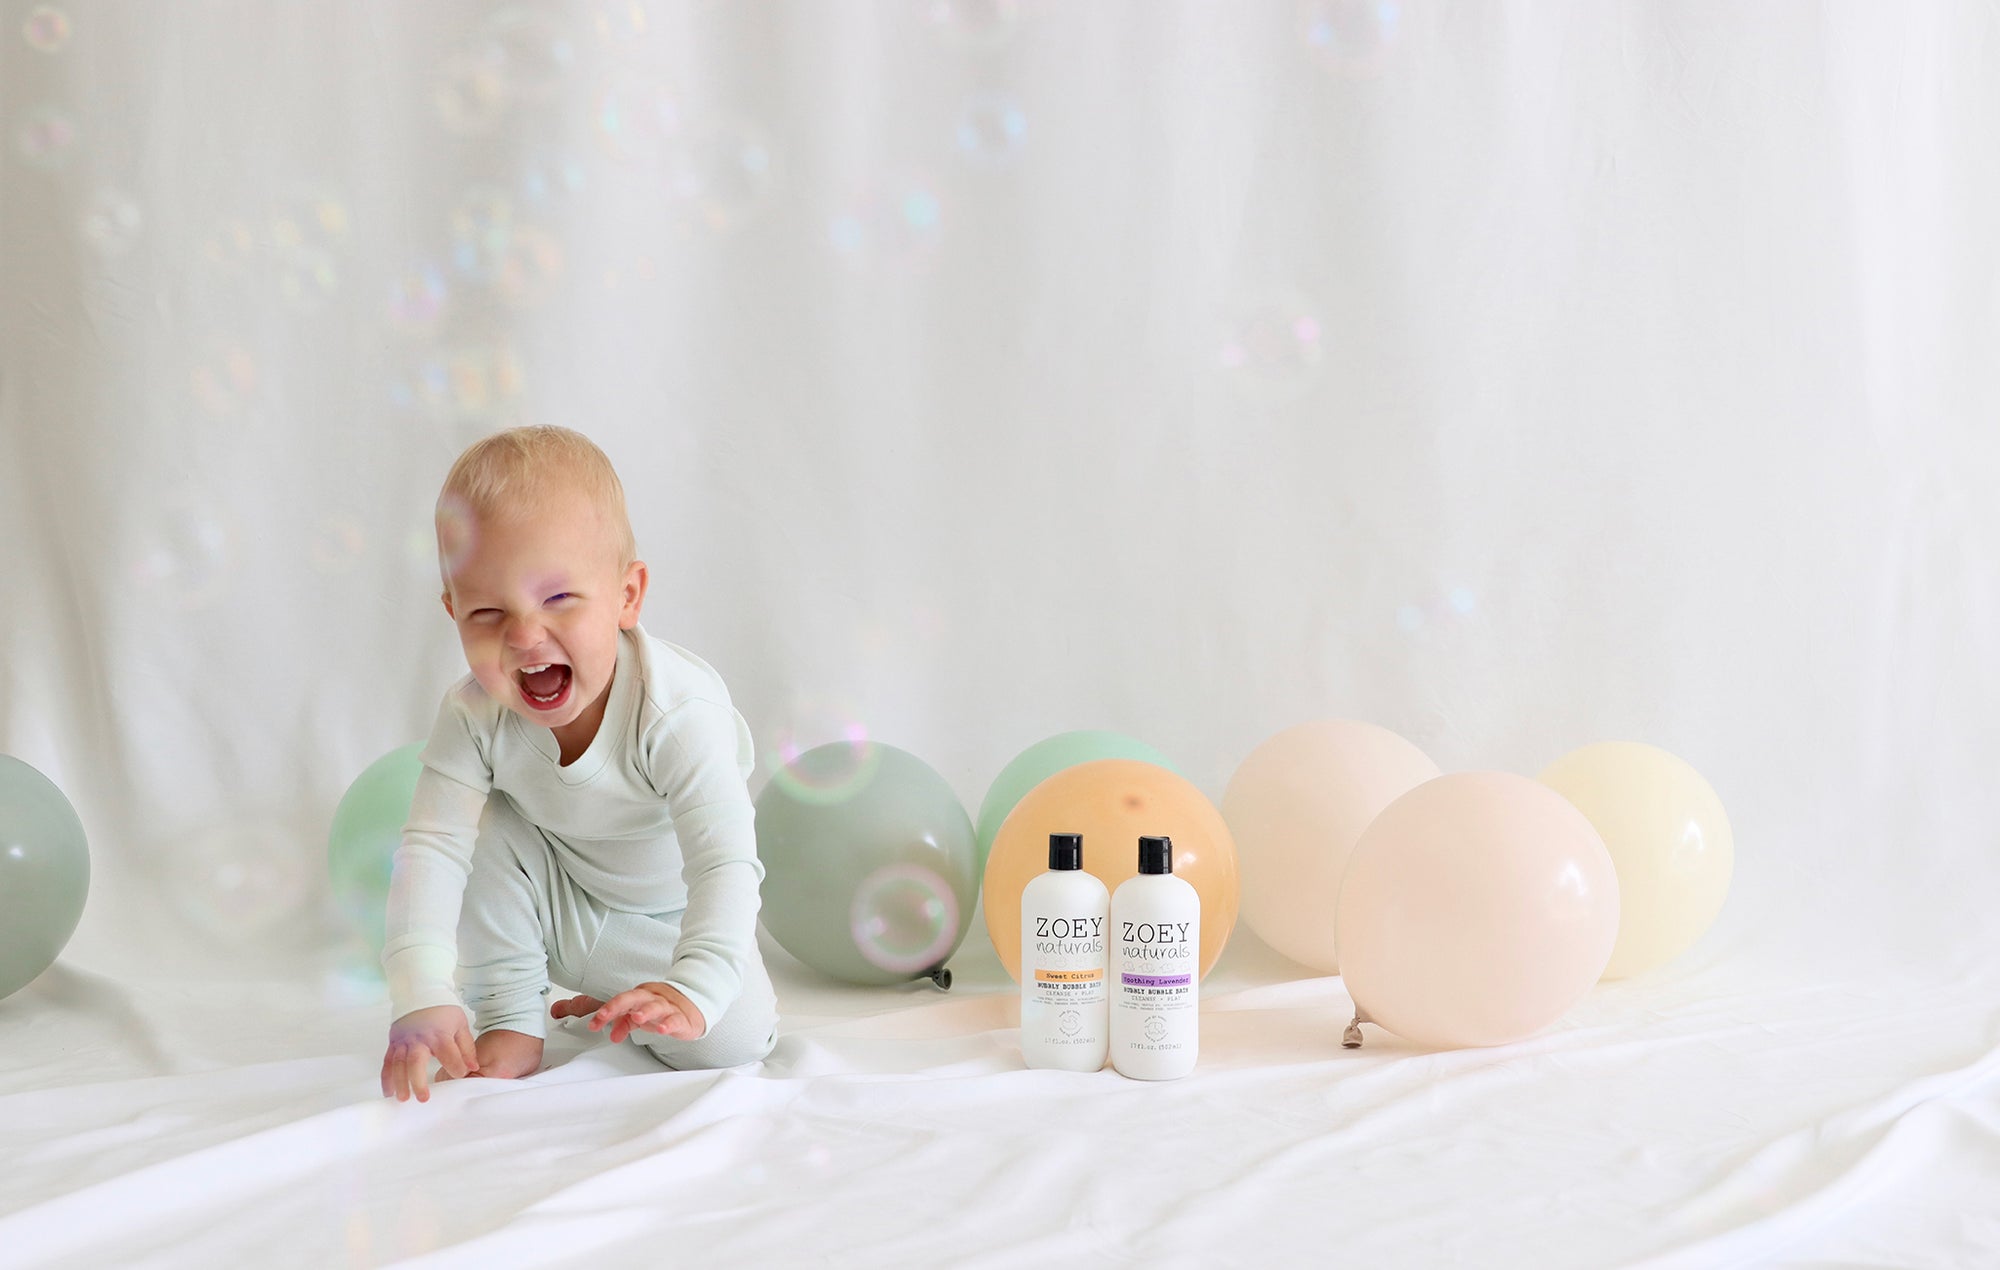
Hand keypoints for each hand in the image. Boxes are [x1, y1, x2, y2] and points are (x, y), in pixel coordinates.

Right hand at [381, 1005, 477, 1102]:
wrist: (421, 993)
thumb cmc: (443, 1011)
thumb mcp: (460, 1024)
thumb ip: (466, 1048)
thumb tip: (472, 1068)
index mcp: (438, 1033)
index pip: (447, 1052)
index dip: (455, 1065)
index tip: (460, 1075)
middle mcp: (419, 1038)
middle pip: (416, 1061)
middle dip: (418, 1081)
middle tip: (423, 1098)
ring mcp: (403, 1041)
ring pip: (398, 1064)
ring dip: (399, 1082)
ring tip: (403, 1099)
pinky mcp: (393, 1043)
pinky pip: (387, 1062)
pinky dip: (386, 1078)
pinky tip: (389, 1092)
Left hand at [551, 981, 705, 1042]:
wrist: (694, 1005)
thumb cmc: (664, 1008)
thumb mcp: (641, 1014)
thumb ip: (624, 1023)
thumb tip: (612, 1035)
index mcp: (640, 996)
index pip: (621, 1000)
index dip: (607, 1010)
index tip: (594, 1023)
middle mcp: (652, 998)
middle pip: (634, 997)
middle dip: (618, 1005)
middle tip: (604, 1015)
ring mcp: (668, 1007)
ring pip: (655, 1006)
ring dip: (645, 1011)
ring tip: (636, 1017)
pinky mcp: (682, 1018)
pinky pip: (675, 1019)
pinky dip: (669, 1024)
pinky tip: (662, 1029)